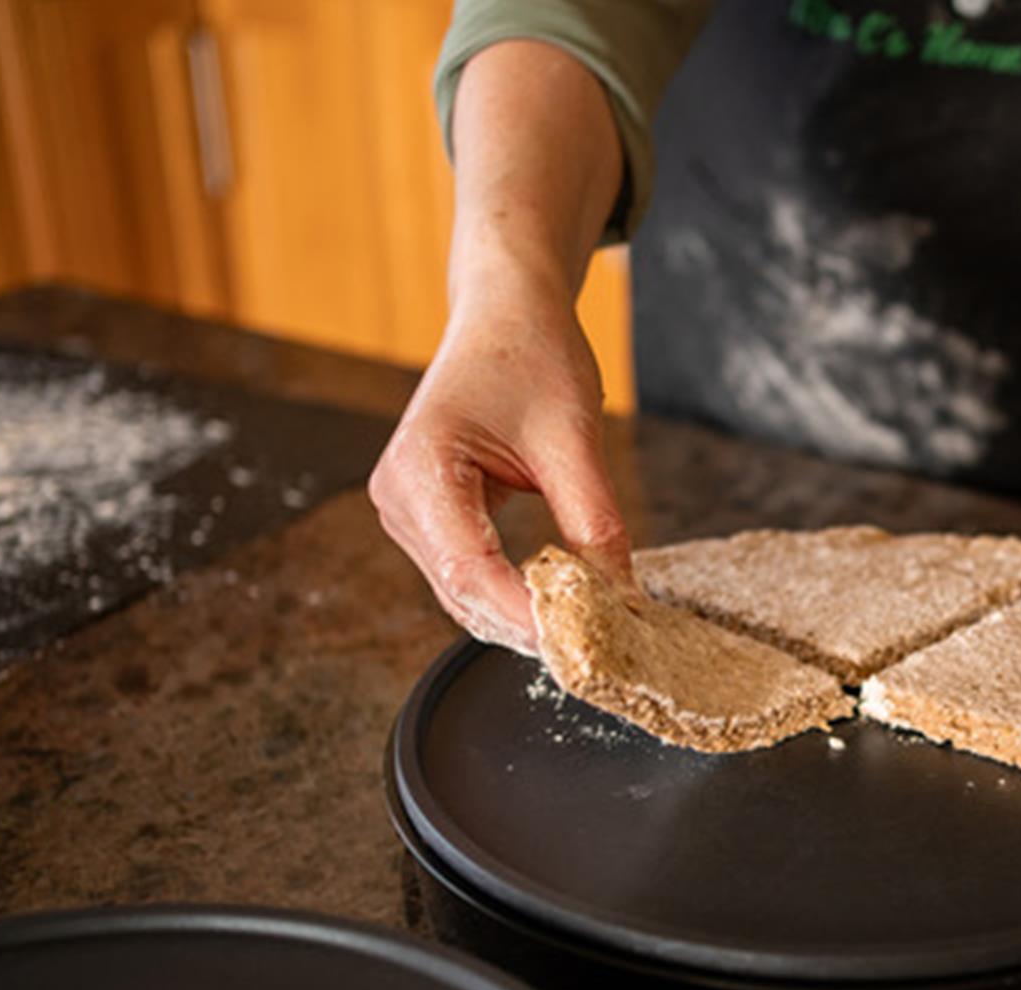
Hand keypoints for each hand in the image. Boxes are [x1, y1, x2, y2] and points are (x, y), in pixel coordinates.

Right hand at [369, 268, 632, 655]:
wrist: (507, 311)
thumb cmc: (532, 353)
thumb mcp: (574, 438)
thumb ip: (594, 522)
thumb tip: (620, 597)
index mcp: (421, 466)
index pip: (470, 569)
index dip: (524, 615)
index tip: (579, 642)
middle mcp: (399, 494)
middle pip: (463, 590)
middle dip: (528, 622)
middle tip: (596, 647)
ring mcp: (407, 508)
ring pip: (464, 591)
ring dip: (520, 612)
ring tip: (584, 627)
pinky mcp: (428, 515)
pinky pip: (468, 570)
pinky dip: (511, 589)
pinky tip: (557, 598)